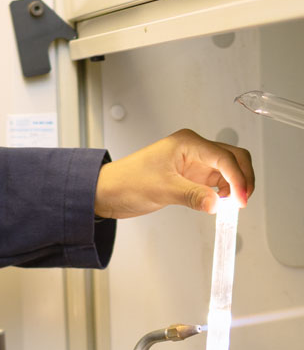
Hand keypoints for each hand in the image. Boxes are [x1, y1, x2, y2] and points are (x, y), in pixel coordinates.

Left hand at [94, 129, 253, 217]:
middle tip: (241, 202)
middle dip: (242, 179)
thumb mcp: (161, 190)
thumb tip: (216, 203)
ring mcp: (193, 163)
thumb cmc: (125, 182)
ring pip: (227, 170)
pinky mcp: (190, 176)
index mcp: (187, 143)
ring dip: (234, 186)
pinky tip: (220, 204)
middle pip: (233, 158)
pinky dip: (223, 192)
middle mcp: (193, 149)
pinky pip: (216, 182)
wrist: (106, 191)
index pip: (224, 157)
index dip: (237, 178)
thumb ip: (192, 196)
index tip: (241, 199)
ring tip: (231, 206)